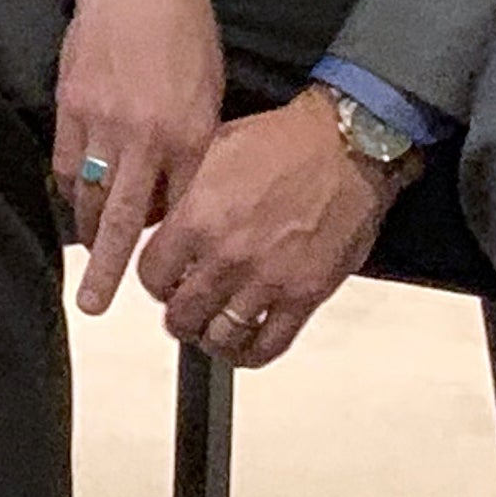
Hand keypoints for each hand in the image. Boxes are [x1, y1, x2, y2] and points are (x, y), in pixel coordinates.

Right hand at [53, 0, 222, 315]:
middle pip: (120, 218)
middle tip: (94, 305)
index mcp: (186, 135)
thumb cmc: (186, 32)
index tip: (164, 267)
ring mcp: (99, 122)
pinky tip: (74, 201)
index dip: (166, 239)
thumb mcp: (208, 91)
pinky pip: (63, 162)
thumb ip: (192, 145)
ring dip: (86, 229)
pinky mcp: (69, 104)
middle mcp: (142, 137)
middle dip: (107, 267)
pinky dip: (68, 187)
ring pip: (85, 193)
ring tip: (89, 257)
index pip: (173, 208)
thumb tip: (172, 191)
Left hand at [137, 87, 402, 366]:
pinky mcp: (305, 296)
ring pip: (220, 336)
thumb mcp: (210, 150)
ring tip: (210, 329)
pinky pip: (269, 345)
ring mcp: (267, 280)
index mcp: (198, 218)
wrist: (344, 146)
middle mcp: (228, 256)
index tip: (162, 279)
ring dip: (209, 338)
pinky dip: (249, 354)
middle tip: (183, 309)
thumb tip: (151, 220)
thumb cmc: (281, 142)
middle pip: (182, 314)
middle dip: (178, 316)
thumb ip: (178, 193)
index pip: (152, 275)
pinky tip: (242, 347)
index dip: (154, 281)